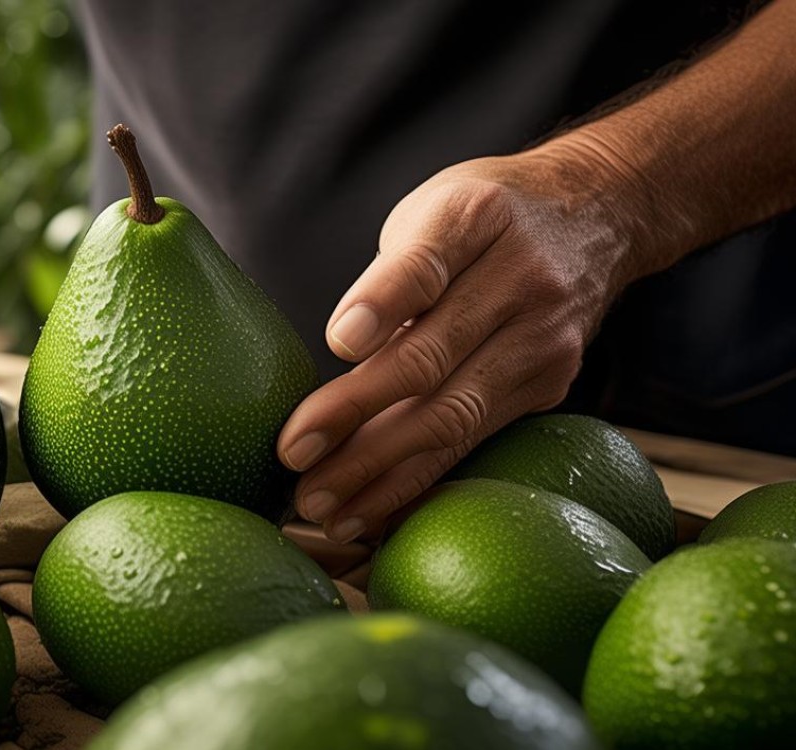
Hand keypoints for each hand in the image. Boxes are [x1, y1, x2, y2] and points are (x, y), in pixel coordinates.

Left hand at [277, 144, 644, 543]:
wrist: (598, 213)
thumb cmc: (484, 217)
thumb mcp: (434, 208)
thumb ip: (393, 273)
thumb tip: (346, 345)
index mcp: (478, 219)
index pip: (424, 268)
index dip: (381, 305)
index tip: (337, 343)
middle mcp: (521, 282)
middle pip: (431, 360)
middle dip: (355, 415)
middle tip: (293, 456)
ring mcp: (542, 342)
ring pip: (453, 417)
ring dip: (381, 471)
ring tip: (322, 506)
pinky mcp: (548, 387)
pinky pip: (473, 442)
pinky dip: (417, 480)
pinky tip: (371, 512)